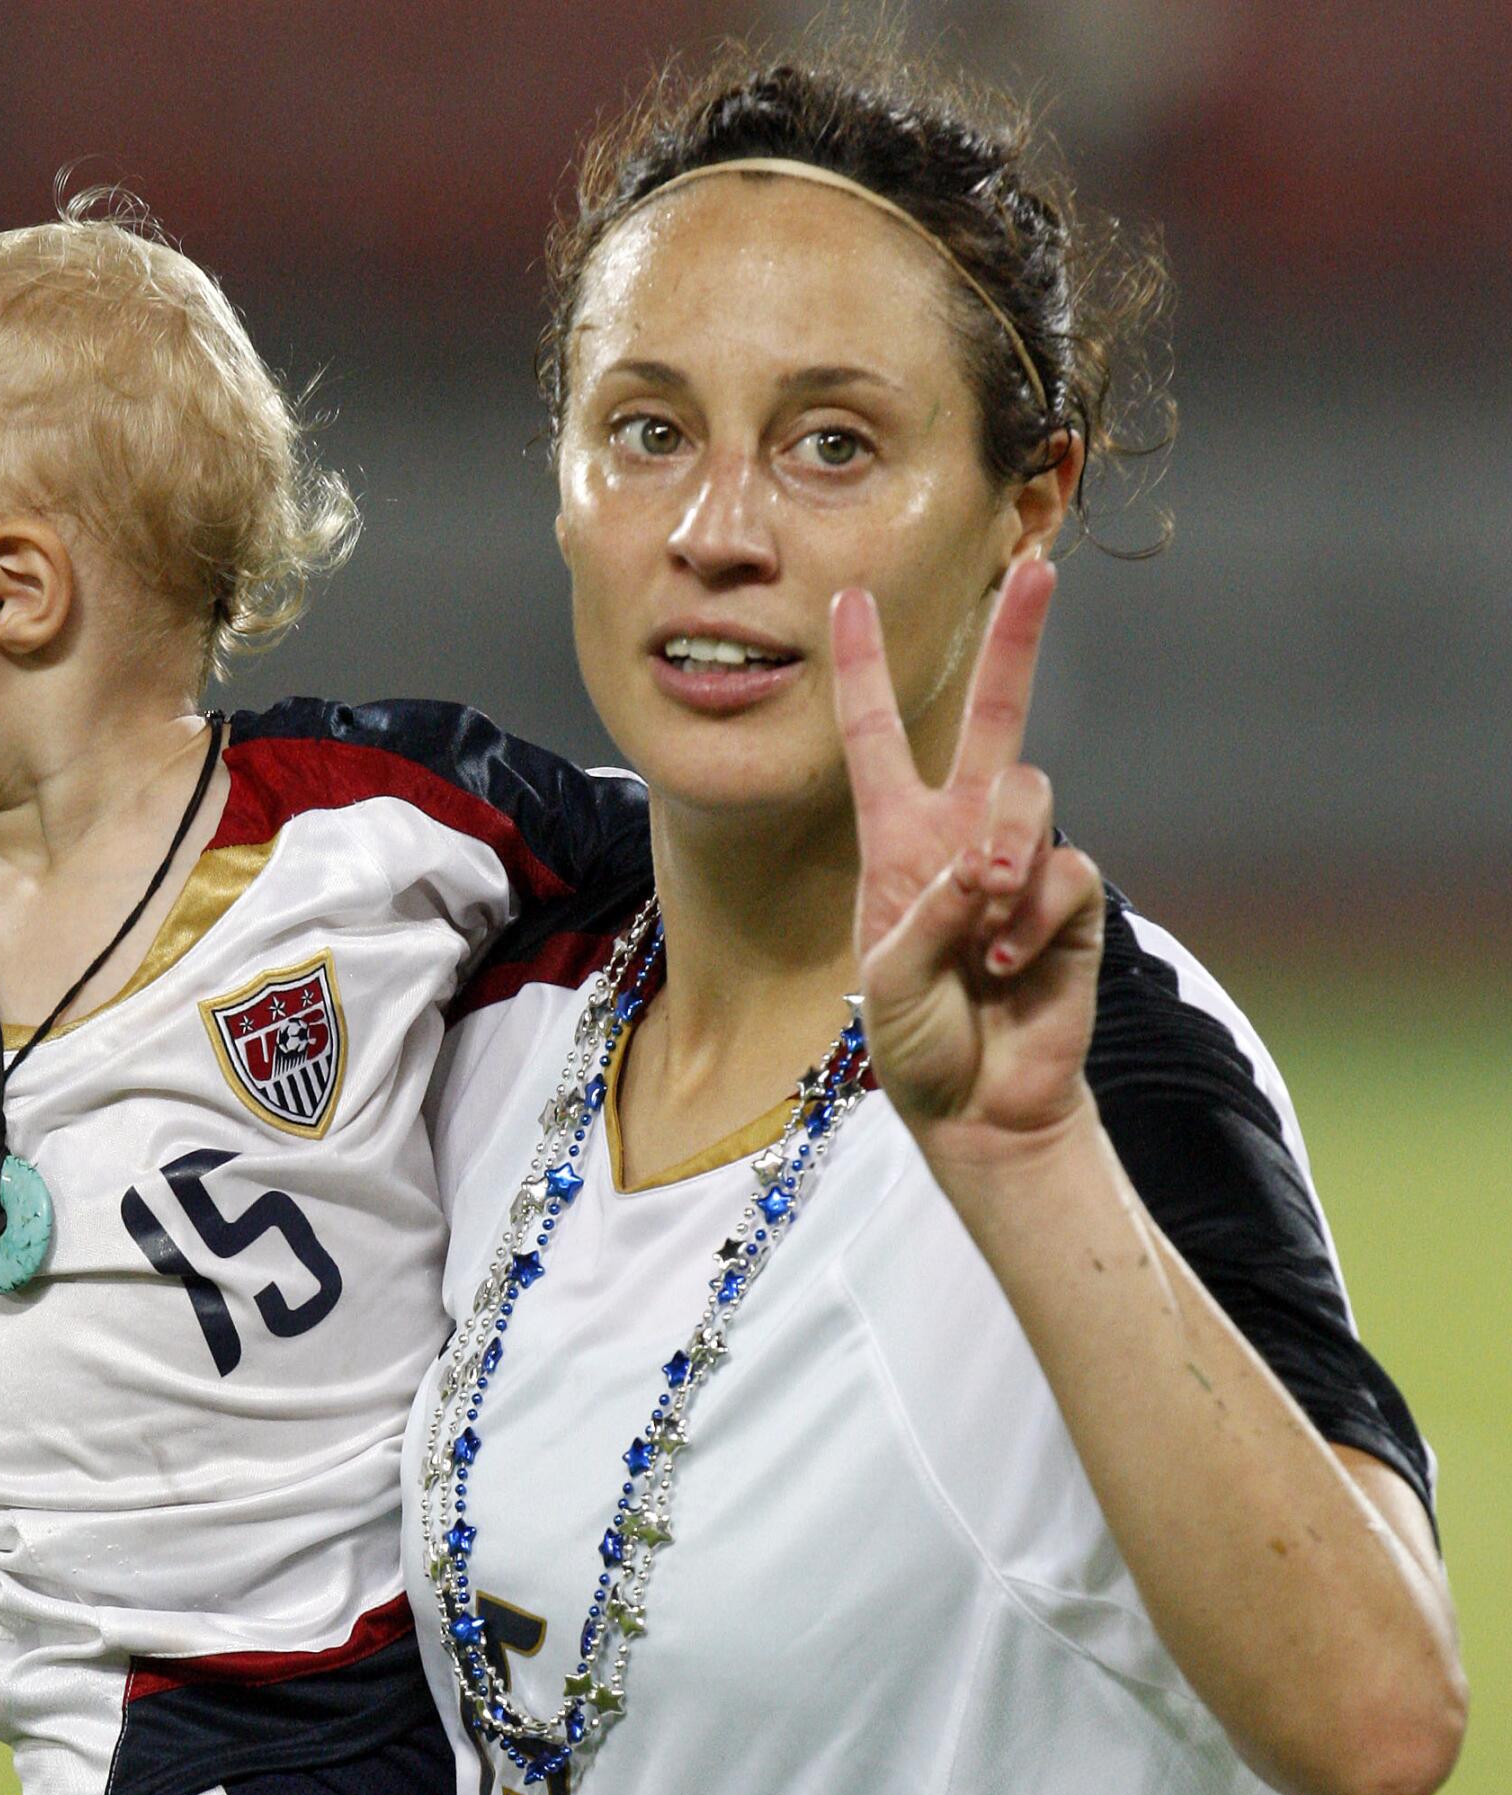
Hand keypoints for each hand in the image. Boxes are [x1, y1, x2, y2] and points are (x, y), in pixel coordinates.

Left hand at [832, 558, 1104, 1145]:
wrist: (980, 1106)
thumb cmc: (917, 1045)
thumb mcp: (890, 979)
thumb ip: (929, 912)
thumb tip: (985, 866)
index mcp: (896, 840)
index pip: (876, 738)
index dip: (861, 669)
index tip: (846, 598)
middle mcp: (961, 835)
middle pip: (996, 717)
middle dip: (1017, 641)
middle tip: (1038, 568)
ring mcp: (1020, 864)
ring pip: (1029, 795)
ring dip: (1006, 851)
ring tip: (988, 917)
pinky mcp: (1068, 902)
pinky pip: (1062, 874)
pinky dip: (1033, 921)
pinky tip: (1009, 967)